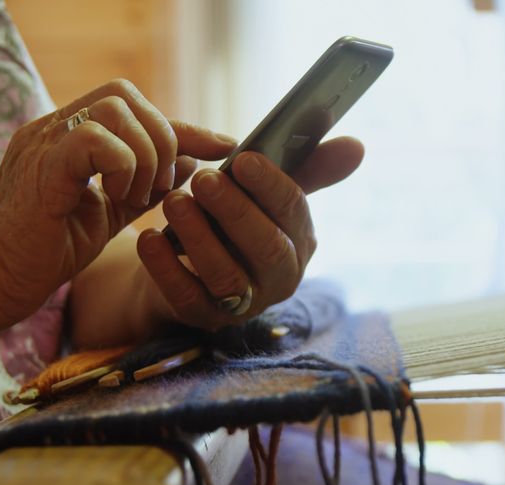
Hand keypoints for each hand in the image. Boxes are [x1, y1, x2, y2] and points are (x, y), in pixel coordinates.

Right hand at [0, 79, 234, 324]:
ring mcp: (44, 142)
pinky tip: (119, 199)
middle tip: (160, 186)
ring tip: (138, 196)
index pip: (133, 108)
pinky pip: (94, 139)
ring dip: (143, 155)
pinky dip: (122, 166)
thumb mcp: (111, 212)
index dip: (184, 126)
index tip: (225, 146)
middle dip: (161, 137)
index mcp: (70, 135)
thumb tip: (192, 161)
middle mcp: (54, 128)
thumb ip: (147, 185)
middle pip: (124, 94)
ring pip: (114, 109)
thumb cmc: (47, 249)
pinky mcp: (41, 167)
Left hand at [135, 137, 363, 329]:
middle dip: (236, 212)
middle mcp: (280, 277)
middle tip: (204, 180)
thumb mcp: (264, 191)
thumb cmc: (231, 218)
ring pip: (227, 276)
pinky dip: (165, 268)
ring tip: (173, 202)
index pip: (294, 212)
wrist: (184, 263)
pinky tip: (147, 238)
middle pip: (267, 249)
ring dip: (200, 237)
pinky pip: (187, 298)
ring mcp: (243, 303)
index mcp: (300, 241)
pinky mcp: (204, 318)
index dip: (270, 185)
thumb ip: (307, 166)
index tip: (242, 159)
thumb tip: (357, 145)